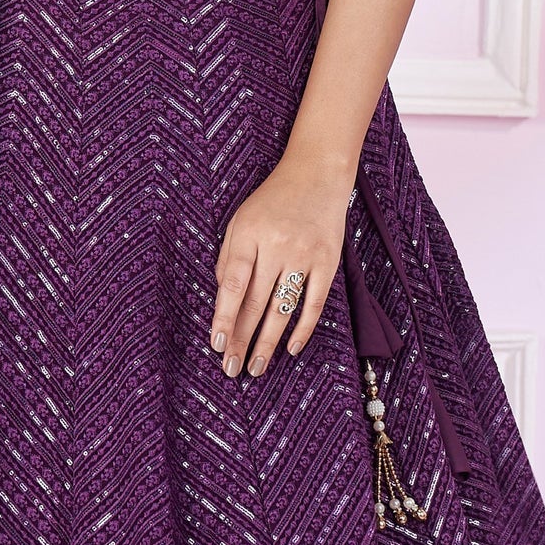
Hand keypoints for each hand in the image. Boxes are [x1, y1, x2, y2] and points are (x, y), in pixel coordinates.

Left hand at [210, 153, 352, 378]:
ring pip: (282, 309)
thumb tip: (222, 300)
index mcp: (249, 235)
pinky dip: (302, 329)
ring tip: (256, 367)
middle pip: (255, 302)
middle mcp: (276, 246)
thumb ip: (229, 258)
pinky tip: (290, 349)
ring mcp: (304, 255)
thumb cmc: (272, 201)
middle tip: (231, 369)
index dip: (224, 316)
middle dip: (241, 339)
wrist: (317, 175)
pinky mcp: (328, 262)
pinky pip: (313, 303)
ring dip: (268, 342)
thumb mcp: (240, 221)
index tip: (217, 344)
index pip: (232, 284)